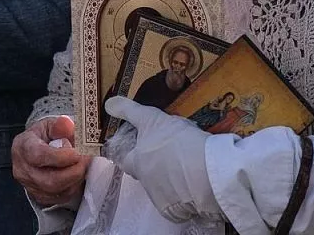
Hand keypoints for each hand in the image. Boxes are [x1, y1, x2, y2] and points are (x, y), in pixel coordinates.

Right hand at [12, 115, 90, 207]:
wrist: (37, 148)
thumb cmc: (44, 136)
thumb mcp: (51, 124)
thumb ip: (60, 125)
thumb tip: (67, 124)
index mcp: (23, 146)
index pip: (38, 156)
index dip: (60, 157)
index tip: (77, 153)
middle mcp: (22, 169)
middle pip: (49, 180)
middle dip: (74, 171)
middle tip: (86, 159)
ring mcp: (30, 185)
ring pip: (57, 191)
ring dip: (75, 178)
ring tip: (83, 164)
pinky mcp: (39, 196)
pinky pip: (60, 197)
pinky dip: (73, 187)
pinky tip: (77, 174)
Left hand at [104, 97, 222, 223]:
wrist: (205, 171)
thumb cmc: (176, 142)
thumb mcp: (152, 119)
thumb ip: (130, 112)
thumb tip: (108, 103)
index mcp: (137, 162)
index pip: (125, 159)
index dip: (130, 153)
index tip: (138, 148)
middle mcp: (145, 183)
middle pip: (145, 174)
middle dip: (154, 166)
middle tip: (171, 154)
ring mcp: (161, 198)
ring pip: (162, 187)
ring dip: (170, 179)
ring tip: (190, 166)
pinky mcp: (177, 211)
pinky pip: (177, 204)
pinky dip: (184, 194)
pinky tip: (197, 182)